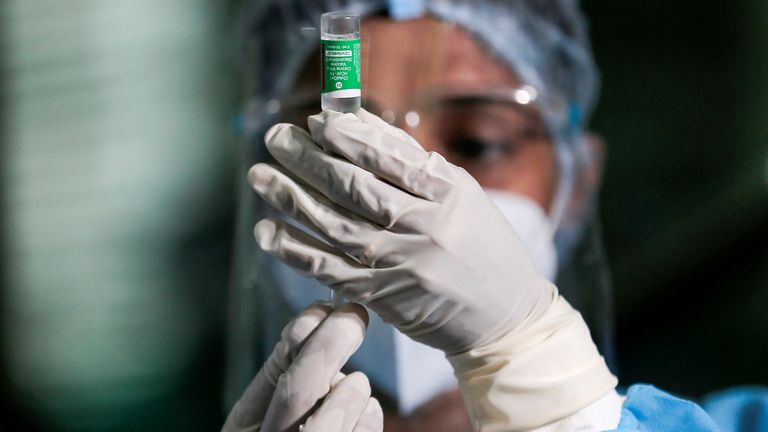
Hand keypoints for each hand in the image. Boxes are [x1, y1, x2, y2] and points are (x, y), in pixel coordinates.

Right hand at [222, 303, 382, 431]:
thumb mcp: (274, 407)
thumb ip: (289, 369)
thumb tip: (319, 321)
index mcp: (245, 424)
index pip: (274, 372)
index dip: (301, 335)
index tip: (326, 306)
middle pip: (295, 391)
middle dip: (327, 345)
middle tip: (354, 315)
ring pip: (323, 425)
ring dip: (348, 391)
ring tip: (358, 380)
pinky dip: (365, 422)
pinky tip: (369, 408)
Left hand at [248, 109, 551, 354]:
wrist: (504, 314)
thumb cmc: (482, 244)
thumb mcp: (461, 193)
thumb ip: (410, 160)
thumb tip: (355, 123)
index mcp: (447, 195)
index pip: (387, 158)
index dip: (345, 137)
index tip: (315, 121)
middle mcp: (423, 229)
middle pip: (353, 189)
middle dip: (307, 160)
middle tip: (275, 139)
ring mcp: (400, 266)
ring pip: (335, 227)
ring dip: (291, 200)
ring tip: (260, 176)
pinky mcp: (382, 296)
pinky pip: (330, 271)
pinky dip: (295, 251)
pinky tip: (268, 231)